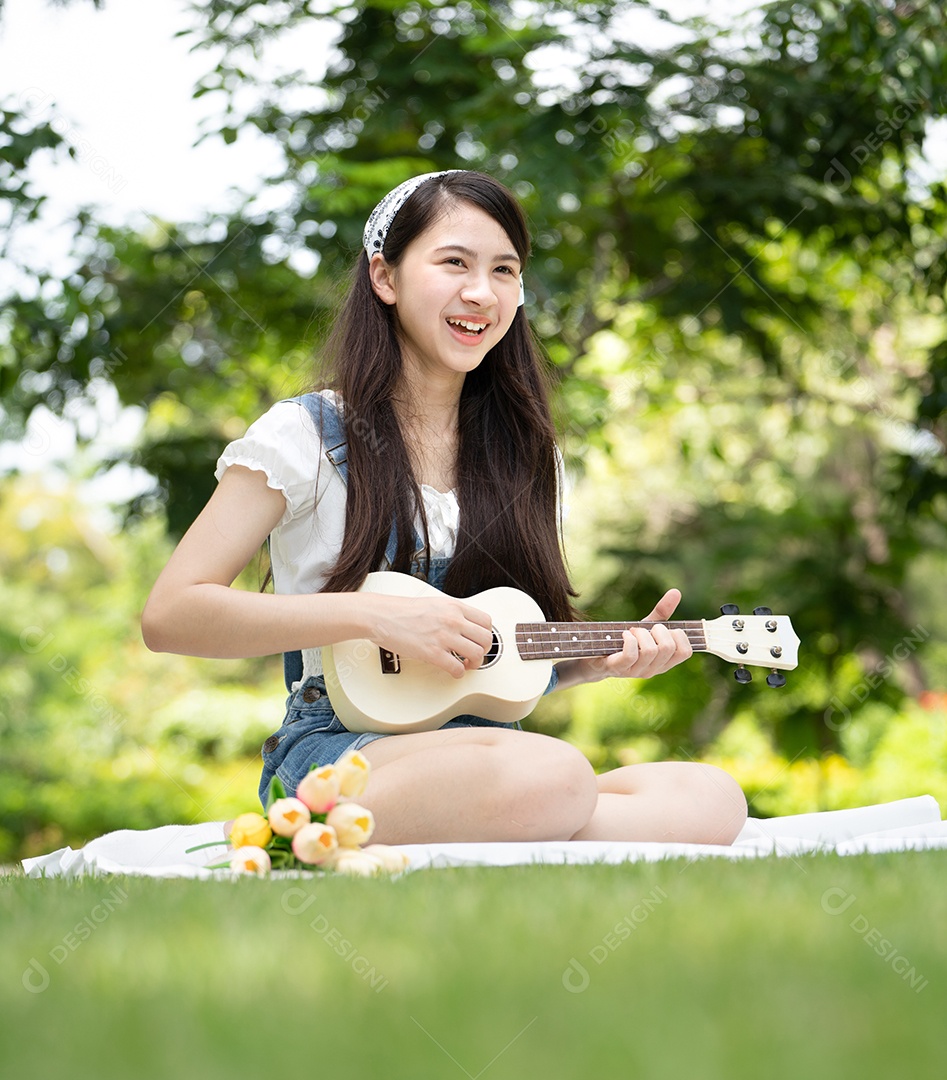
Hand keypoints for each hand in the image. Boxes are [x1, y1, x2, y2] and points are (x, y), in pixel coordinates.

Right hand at [365, 594, 493, 678]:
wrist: (381, 615)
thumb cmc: (402, 610)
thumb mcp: (434, 603)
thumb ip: (452, 613)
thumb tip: (465, 625)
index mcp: (454, 606)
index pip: (486, 621)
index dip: (486, 634)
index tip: (479, 641)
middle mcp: (452, 620)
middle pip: (486, 639)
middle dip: (484, 651)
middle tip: (475, 656)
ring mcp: (444, 636)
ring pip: (477, 654)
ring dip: (474, 664)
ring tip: (465, 664)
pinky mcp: (432, 653)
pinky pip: (457, 668)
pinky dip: (458, 673)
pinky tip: (452, 671)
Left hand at [578, 589, 692, 683]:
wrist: (596, 656)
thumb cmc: (625, 641)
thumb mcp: (646, 626)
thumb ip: (662, 612)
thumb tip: (676, 592)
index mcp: (664, 662)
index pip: (686, 652)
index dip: (679, 635)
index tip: (664, 629)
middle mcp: (653, 670)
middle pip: (668, 648)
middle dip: (657, 630)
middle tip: (645, 629)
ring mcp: (636, 672)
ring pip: (651, 651)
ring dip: (641, 633)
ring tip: (632, 631)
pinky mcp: (618, 669)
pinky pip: (631, 655)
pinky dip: (629, 639)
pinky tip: (624, 634)